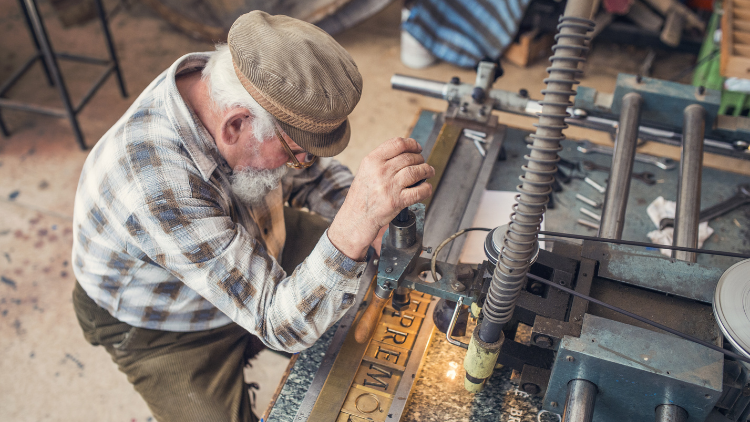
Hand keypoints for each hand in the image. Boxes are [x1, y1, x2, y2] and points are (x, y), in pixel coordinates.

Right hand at [328, 137, 433, 259]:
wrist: (356, 218)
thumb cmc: (361, 196)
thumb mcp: (365, 171)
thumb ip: (382, 161)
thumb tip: (406, 153)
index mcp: (371, 161)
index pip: (398, 143)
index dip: (412, 144)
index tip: (417, 148)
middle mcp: (380, 171)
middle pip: (409, 157)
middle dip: (420, 159)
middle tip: (422, 163)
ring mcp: (389, 186)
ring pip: (416, 171)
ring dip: (426, 171)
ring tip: (428, 172)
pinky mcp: (397, 201)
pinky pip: (419, 191)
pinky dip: (426, 188)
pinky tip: (426, 188)